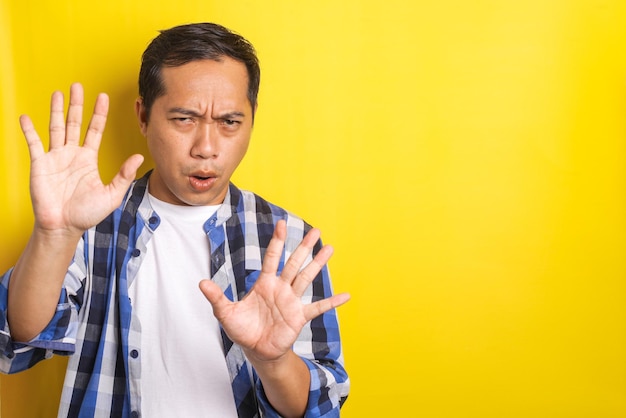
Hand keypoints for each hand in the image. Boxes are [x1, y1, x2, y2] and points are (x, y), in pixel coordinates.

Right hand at [20, 83, 143, 235]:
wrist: (64, 227)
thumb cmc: (87, 214)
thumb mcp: (112, 194)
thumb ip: (124, 175)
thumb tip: (138, 157)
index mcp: (88, 159)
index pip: (95, 130)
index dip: (99, 113)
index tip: (103, 97)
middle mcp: (72, 154)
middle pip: (75, 123)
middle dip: (77, 104)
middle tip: (78, 85)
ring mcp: (55, 158)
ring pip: (55, 127)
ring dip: (56, 110)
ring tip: (58, 93)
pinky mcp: (39, 164)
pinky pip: (34, 143)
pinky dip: (29, 130)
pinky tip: (26, 117)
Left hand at [199, 220, 349, 362]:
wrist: (256, 350)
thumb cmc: (242, 329)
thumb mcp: (225, 313)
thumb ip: (216, 297)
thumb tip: (200, 282)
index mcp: (264, 283)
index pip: (272, 258)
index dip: (277, 242)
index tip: (281, 224)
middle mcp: (281, 288)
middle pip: (294, 262)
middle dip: (304, 246)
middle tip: (316, 230)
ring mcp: (292, 301)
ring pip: (307, 278)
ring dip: (318, 264)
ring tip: (330, 249)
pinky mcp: (299, 317)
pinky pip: (318, 308)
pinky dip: (332, 302)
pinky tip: (346, 296)